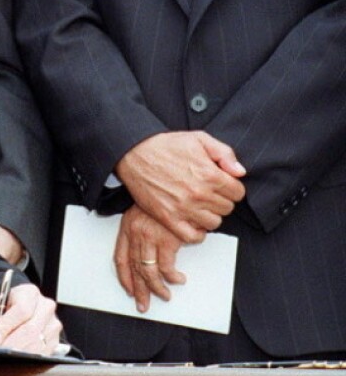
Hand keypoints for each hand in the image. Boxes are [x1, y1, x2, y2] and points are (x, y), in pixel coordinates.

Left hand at [0, 282, 61, 355]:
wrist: (4, 321)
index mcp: (28, 293)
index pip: (21, 310)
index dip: (6, 327)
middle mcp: (45, 307)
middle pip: (32, 329)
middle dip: (12, 344)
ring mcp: (53, 325)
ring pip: (39, 344)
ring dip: (21, 355)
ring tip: (5, 360)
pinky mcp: (54, 342)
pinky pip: (44, 355)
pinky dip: (29, 361)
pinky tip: (16, 363)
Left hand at [113, 207, 185, 311]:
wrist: (177, 186)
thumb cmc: (165, 198)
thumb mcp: (146, 211)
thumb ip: (143, 231)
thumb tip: (147, 254)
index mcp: (128, 227)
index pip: (121, 259)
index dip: (124, 278)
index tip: (129, 290)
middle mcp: (136, 234)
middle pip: (134, 269)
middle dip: (140, 290)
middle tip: (144, 304)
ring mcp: (150, 237)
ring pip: (149, 273)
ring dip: (157, 288)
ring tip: (165, 295)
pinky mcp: (167, 240)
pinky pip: (167, 268)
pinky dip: (173, 277)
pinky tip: (178, 279)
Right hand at [115, 130, 245, 241]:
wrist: (135, 152)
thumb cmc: (165, 145)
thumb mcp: (199, 138)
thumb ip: (224, 153)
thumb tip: (240, 172)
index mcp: (209, 174)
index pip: (238, 193)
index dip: (232, 187)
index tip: (222, 184)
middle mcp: (199, 194)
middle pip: (227, 208)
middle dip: (221, 200)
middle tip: (209, 192)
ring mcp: (184, 208)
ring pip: (214, 223)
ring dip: (210, 214)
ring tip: (200, 204)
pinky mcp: (169, 218)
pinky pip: (193, 236)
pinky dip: (197, 232)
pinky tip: (193, 220)